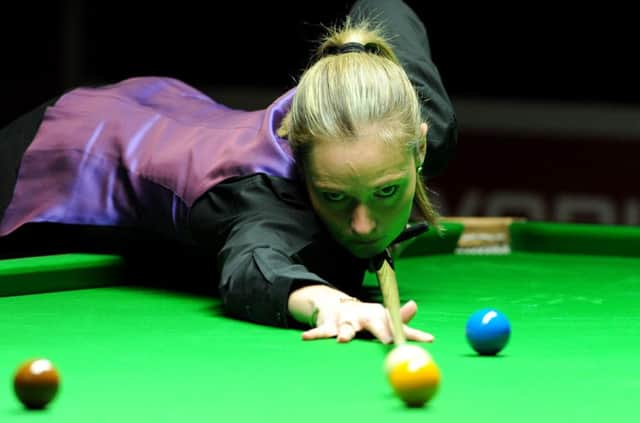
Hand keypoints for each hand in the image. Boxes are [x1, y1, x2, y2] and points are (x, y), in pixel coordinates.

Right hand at [302, 298, 433, 343]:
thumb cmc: (366, 317)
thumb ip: (404, 326)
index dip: (403, 333)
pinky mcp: (327, 325)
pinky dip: (313, 335)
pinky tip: (305, 338)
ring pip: (345, 328)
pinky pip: (320, 332)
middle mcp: (362, 316)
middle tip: (385, 341)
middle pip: (372, 324)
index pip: (393, 324)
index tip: (413, 341)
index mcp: (378, 316)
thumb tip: (431, 336)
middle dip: (378, 330)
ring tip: (342, 340)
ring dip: (344, 334)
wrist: (338, 304)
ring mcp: (344, 320)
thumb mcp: (385, 319)